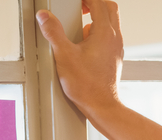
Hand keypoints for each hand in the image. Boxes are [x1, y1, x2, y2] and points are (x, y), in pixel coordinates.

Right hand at [36, 0, 123, 121]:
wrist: (101, 107)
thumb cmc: (87, 86)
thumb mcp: (64, 55)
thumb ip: (53, 33)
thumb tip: (45, 17)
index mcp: (105, 32)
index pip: (99, 2)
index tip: (77, 0)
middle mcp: (114, 38)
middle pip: (110, 8)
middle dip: (95, 3)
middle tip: (81, 7)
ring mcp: (116, 49)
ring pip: (112, 23)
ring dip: (97, 19)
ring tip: (80, 27)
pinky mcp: (114, 59)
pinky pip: (109, 38)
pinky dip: (99, 34)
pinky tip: (84, 46)